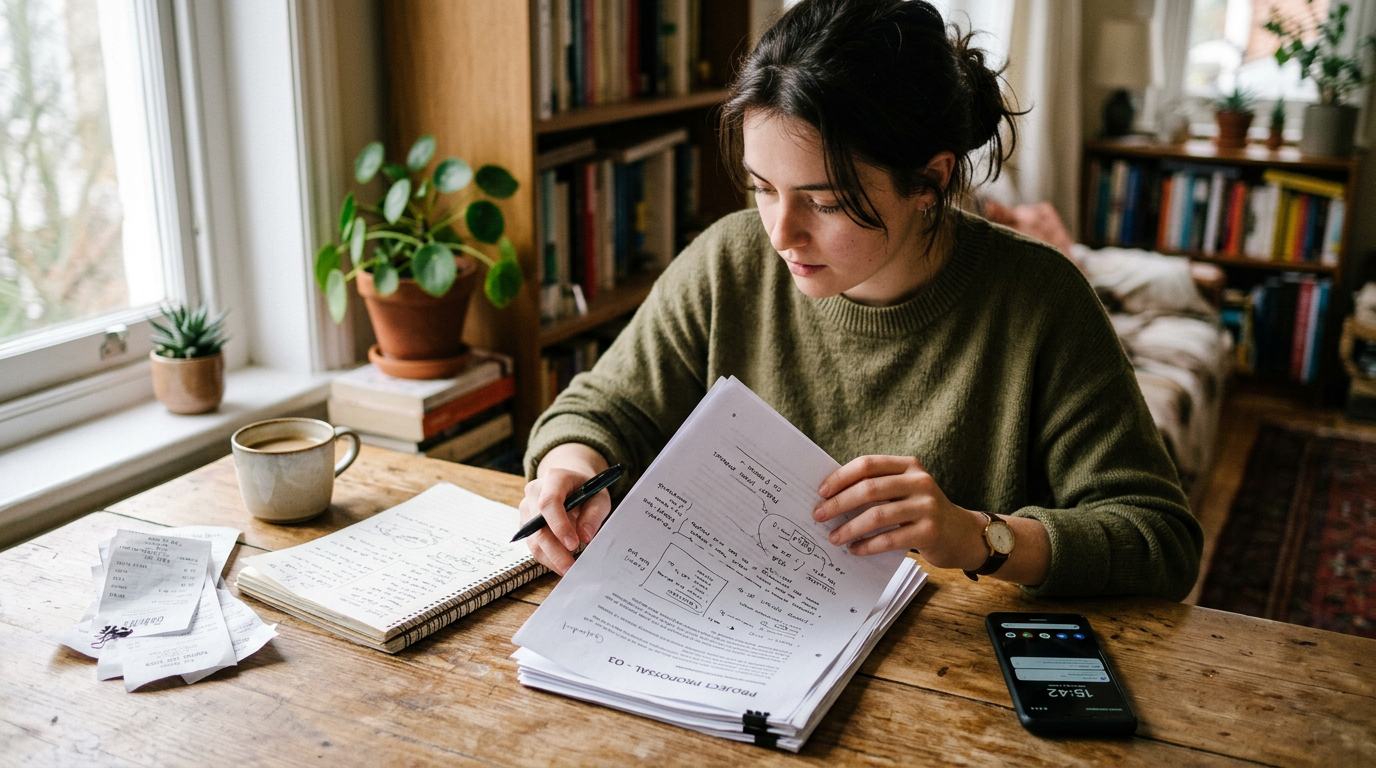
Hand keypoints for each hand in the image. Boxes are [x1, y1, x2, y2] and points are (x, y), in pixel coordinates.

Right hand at [520, 443, 611, 574]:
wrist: (571, 483)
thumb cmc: (587, 489)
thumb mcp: (599, 497)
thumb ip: (594, 514)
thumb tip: (584, 536)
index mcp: (554, 478)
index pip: (549, 502)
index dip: (559, 525)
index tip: (574, 544)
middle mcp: (534, 491)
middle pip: (537, 526)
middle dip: (554, 550)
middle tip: (571, 567)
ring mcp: (526, 508)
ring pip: (533, 539)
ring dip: (551, 558)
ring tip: (569, 569)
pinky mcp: (525, 524)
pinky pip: (533, 545)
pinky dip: (548, 558)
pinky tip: (562, 564)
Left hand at [812, 455, 988, 569]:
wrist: (961, 534)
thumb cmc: (921, 511)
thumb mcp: (904, 491)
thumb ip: (877, 487)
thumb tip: (831, 497)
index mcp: (909, 466)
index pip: (868, 464)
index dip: (841, 477)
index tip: (821, 491)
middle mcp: (920, 482)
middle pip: (870, 489)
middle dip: (839, 503)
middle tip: (818, 515)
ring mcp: (927, 506)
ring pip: (877, 515)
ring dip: (850, 528)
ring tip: (833, 538)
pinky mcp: (930, 532)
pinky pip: (890, 538)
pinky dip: (867, 545)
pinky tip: (855, 550)